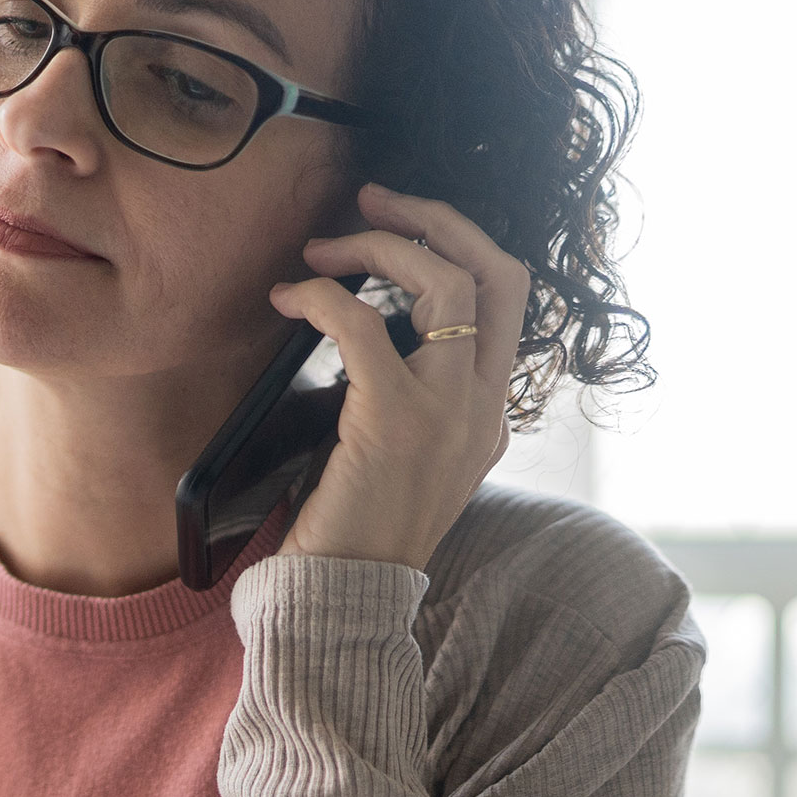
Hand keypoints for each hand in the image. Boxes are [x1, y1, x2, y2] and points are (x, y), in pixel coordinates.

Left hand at [270, 182, 527, 571]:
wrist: (346, 598)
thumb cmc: (355, 530)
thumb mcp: (407, 459)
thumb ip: (411, 400)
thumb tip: (369, 332)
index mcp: (490, 413)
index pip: (507, 302)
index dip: (460, 246)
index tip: (402, 227)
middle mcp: (485, 407)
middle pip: (500, 273)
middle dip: (438, 218)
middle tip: (375, 198)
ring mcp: (449, 412)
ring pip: (447, 282)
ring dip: (381, 244)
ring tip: (322, 249)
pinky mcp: (394, 420)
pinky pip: (364, 324)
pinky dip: (321, 296)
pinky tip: (289, 300)